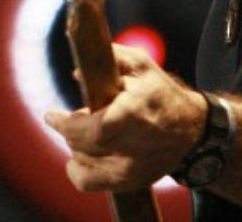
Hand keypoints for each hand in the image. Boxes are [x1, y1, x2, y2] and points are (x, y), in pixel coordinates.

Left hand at [43, 44, 207, 192]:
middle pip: (80, 144)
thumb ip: (110, 59)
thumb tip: (77, 73)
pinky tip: (83, 155)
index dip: (64, 124)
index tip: (51, 115)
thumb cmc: (161, 93)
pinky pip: (87, 182)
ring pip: (81, 162)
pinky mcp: (129, 181)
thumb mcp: (140, 65)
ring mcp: (130, 169)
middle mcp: (131, 147)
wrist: (190, 130)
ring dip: (76, 145)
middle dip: (69, 129)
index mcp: (132, 115)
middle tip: (72, 117)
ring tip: (85, 132)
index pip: (88, 129)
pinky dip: (78, 168)